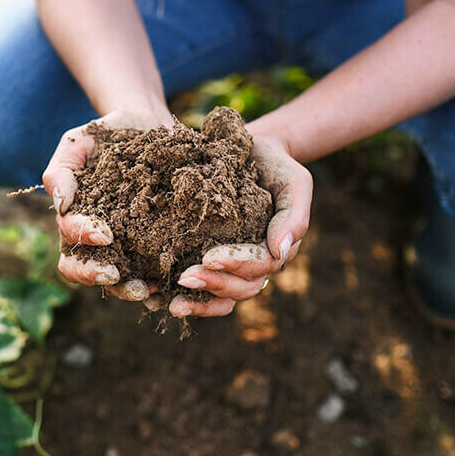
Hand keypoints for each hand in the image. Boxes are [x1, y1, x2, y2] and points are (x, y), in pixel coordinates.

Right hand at [42, 107, 171, 306]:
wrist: (149, 126)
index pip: (69, 239)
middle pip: (87, 270)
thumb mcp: (79, 142)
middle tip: (116, 275)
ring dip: (129, 288)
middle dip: (98, 276)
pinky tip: (172, 286)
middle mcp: (99, 238)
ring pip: (119, 279)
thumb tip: (61, 204)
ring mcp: (127, 244)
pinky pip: (154, 271)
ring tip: (148, 290)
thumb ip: (62, 170)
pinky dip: (161, 284)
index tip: (104, 234)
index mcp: (76, 218)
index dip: (83, 240)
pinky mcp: (156, 244)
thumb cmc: (107, 134)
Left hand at [168, 134, 312, 317]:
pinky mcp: (210, 260)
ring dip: (199, 302)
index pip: (261, 265)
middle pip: (241, 288)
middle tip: (185, 278)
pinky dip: (186, 298)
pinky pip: (203, 290)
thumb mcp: (294, 182)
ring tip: (173, 303)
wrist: (251, 152)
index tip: (209, 257)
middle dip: (214, 285)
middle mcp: (256, 264)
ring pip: (223, 297)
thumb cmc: (276, 166)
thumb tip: (280, 251)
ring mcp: (234, 266)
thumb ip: (294, 216)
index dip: (237, 265)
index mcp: (276, 249)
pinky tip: (160, 299)